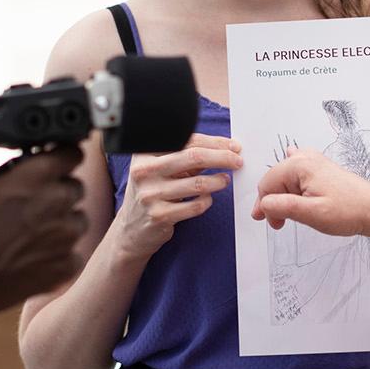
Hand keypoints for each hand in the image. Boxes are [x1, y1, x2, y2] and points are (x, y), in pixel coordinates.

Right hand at [0, 144, 87, 314]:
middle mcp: (56, 202)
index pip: (72, 153)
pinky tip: (36, 257)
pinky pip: (75, 251)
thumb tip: (33, 164)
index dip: (64, 159)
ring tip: (33, 236)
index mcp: (35, 178)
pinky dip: (60, 253)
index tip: (59, 166)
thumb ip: (16, 173)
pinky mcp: (68, 264)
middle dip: (59, 194)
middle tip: (36, 209)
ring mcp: (66, 235)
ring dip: (62, 224)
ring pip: (79, 220)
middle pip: (76, 187)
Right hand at [115, 133, 241, 259]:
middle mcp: (144, 171)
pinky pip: (195, 206)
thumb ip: (187, 156)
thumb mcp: (162, 169)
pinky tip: (208, 199)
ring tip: (225, 180)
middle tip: (238, 161)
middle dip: (222, 157)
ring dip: (218, 181)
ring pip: (197, 183)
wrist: (132, 228)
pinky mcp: (159, 215)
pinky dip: (207, 201)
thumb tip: (225, 148)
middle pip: (194, 157)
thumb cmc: (153, 192)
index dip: (214, 142)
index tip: (232, 146)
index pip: (186, 140)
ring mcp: (150, 194)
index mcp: (144, 152)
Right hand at [252, 147, 369, 235]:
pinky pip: (296, 175)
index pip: (267, 184)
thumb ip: (283, 207)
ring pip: (285, 179)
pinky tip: (293, 191)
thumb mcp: (312, 213)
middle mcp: (306, 158)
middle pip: (274, 180)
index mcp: (300, 165)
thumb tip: (264, 204)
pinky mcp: (320, 170)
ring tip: (291, 214)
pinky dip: (291, 187)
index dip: (264, 206)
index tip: (271, 222)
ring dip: (283, 197)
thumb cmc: (350, 210)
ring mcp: (314, 162)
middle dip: (273, 202)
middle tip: (279, 223)